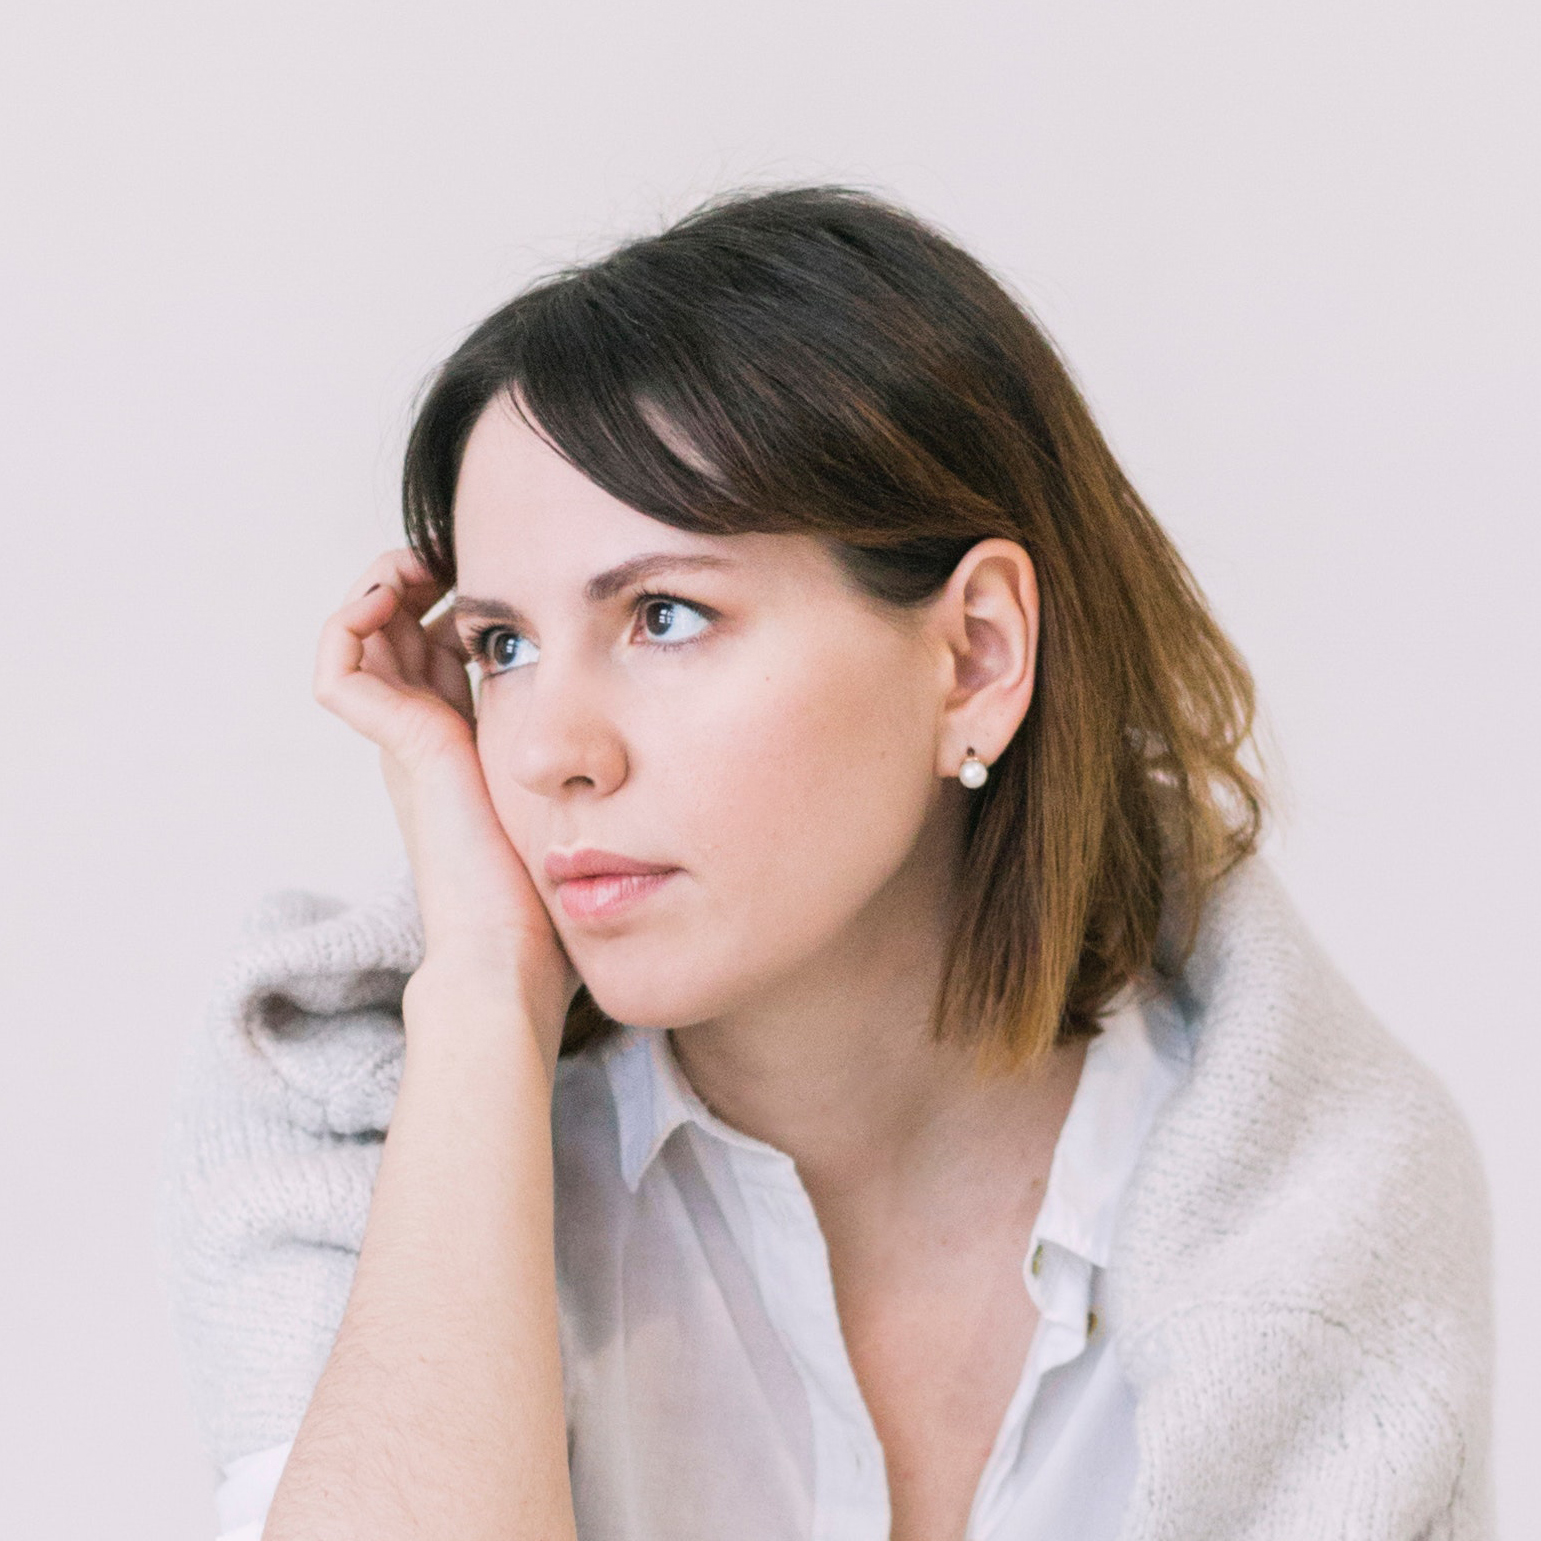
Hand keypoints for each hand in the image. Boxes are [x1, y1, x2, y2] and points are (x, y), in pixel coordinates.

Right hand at [312, 548, 578, 1067]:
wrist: (513, 955)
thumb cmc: (553, 895)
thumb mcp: (580, 800)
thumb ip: (594, 761)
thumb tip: (641, 723)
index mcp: (468, 745)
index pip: (443, 650)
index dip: (461, 603)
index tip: (503, 573)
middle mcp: (427, 738)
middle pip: (399, 632)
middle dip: (420, 579)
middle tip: (454, 549)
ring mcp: (405, 743)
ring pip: (358, 637)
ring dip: (382, 584)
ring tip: (423, 557)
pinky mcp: (401, 747)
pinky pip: (339, 667)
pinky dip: (350, 622)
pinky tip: (398, 596)